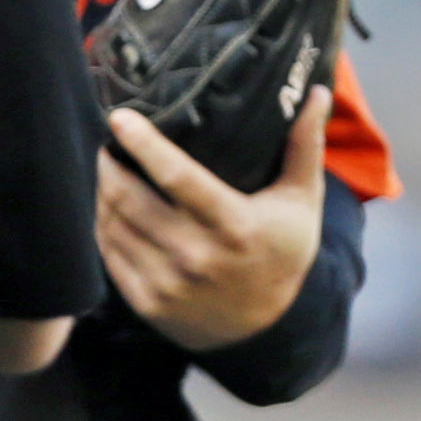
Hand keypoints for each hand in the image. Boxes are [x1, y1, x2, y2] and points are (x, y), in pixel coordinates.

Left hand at [97, 86, 326, 352]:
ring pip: (114, 224)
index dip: (143, 144)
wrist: (266, 329)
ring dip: (103, 192)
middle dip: (110, 164)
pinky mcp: (148, 303)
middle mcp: (197, 256)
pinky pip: (110, 254)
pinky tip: (108, 208)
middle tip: (107, 142)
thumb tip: (317, 91)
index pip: (177, 177)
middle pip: (131, 199)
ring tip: (107, 169)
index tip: (119, 117)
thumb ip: (305, 145)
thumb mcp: (301, 201)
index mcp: (234, 225)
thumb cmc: (282, 252)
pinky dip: (104, 225)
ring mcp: (169, 283)